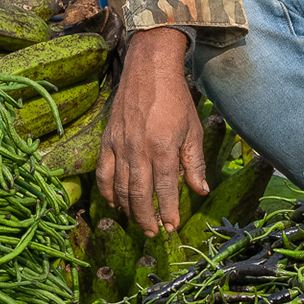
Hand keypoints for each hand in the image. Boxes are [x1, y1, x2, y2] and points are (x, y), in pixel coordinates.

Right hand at [96, 27, 211, 232]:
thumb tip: (200, 191)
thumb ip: (195, 163)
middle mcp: (138, 149)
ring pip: (120, 187)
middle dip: (146, 218)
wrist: (149, 70)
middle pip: (139, 194)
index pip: (164, 189)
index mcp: (162, 147)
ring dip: (129, 209)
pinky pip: (103, 172)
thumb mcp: (193, 130)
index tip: (172, 227)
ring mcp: (119, 145)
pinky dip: (107, 191)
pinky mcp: (107, 140)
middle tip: (154, 233)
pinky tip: (114, 203)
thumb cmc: (176, 100)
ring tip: (139, 222)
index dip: (168, 211)